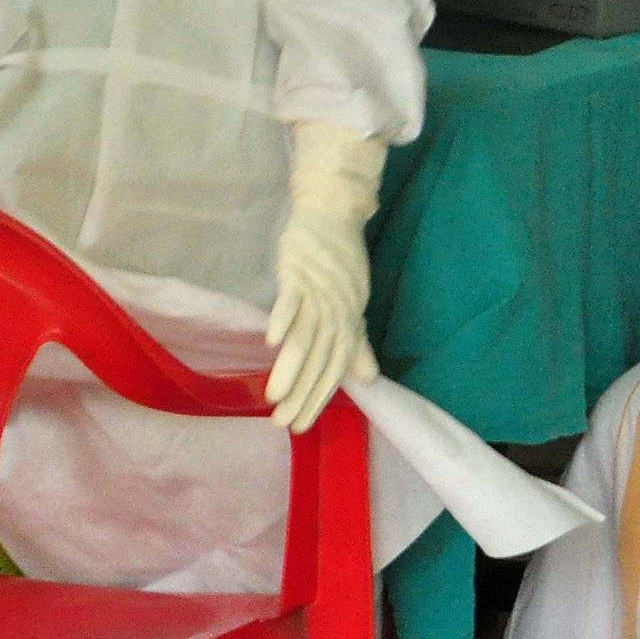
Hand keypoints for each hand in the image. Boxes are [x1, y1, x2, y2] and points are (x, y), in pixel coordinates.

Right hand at [264, 121, 384, 431]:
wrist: (334, 212)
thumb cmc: (340, 262)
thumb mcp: (353, 305)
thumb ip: (356, 342)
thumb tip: (368, 378)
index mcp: (349, 322)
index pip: (335, 368)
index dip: (319, 398)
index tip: (300, 426)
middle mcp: (337, 312)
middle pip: (319, 358)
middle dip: (303, 393)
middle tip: (282, 423)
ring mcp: (319, 292)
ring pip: (306, 336)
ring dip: (292, 366)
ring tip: (274, 396)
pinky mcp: (301, 272)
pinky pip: (293, 298)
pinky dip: (284, 317)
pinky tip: (271, 340)